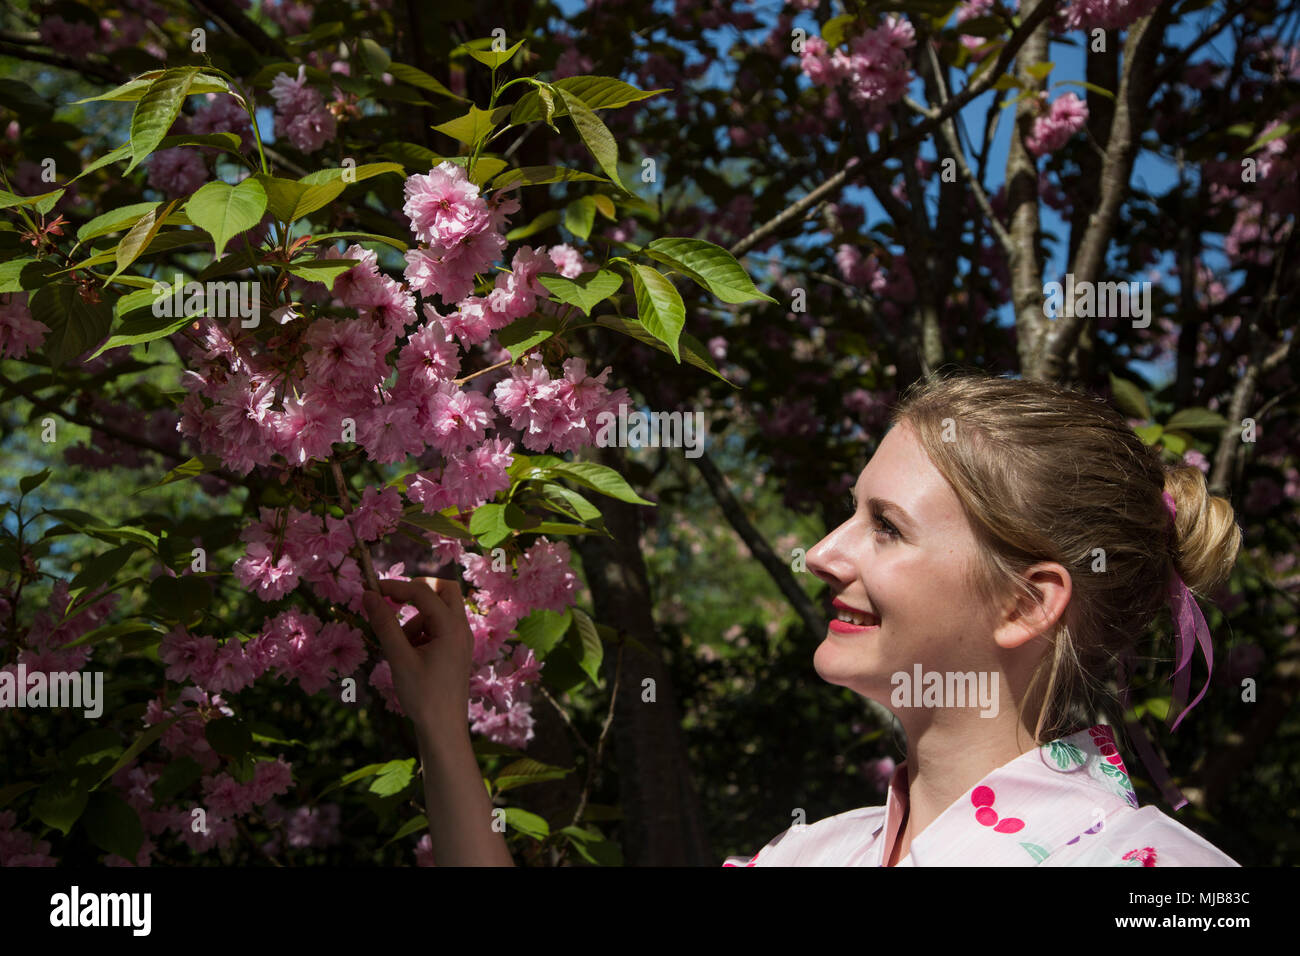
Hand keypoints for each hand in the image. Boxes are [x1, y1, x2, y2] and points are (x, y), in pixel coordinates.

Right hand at [362, 577, 474, 738]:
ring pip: (441, 609)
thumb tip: (368, 595)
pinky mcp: (457, 649)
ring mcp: (462, 639)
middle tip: (393, 601)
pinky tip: (410, 656)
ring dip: (417, 617)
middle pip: (444, 589)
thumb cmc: (423, 696)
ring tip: (400, 648)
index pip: (423, 592)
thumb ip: (384, 624)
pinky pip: (441, 627)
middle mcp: (462, 628)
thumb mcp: (399, 658)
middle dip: (417, 591)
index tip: (371, 590)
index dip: (395, 587)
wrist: (444, 729)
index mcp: (452, 627)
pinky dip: (423, 631)